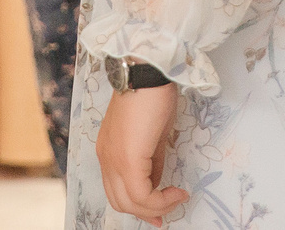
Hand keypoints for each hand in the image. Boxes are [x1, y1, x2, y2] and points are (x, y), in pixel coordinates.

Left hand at [96, 82, 186, 225]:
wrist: (147, 73)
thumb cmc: (151, 95)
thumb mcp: (152, 137)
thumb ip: (151, 162)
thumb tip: (158, 182)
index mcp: (108, 152)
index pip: (118, 191)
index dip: (140, 205)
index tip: (163, 208)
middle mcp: (106, 159)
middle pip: (121, 202)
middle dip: (148, 211)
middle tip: (170, 208)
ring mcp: (113, 160)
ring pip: (130, 202)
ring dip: (156, 207)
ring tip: (177, 197)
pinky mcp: (127, 159)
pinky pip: (142, 194)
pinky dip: (161, 200)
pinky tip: (178, 191)